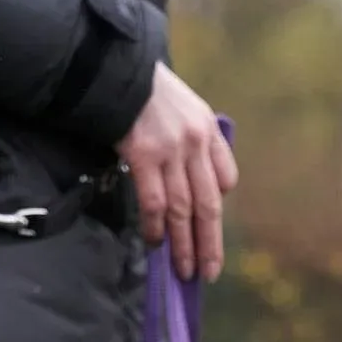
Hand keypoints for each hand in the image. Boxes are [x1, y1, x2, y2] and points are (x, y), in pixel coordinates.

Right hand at [118, 62, 238, 281]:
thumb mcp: (185, 106)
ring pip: (183, 211)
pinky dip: (156, 228)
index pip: (227, 177)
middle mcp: (195, 143)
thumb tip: (198, 183)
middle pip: (208, 205)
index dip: (220, 204)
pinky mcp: (143, 157)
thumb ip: (196, 140)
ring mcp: (170, 151)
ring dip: (184, 245)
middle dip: (210, 243)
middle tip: (209, 273)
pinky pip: (154, 203)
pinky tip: (156, 244)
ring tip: (185, 271)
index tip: (211, 224)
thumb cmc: (147, 91)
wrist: (115, 68)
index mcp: (208, 129)